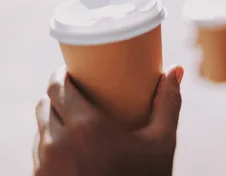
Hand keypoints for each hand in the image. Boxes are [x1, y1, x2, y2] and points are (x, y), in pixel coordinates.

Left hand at [33, 65, 183, 175]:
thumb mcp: (161, 142)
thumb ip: (168, 102)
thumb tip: (176, 69)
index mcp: (85, 128)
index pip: (58, 87)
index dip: (61, 73)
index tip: (72, 68)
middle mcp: (57, 145)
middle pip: (45, 104)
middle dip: (57, 93)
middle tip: (76, 89)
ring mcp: (45, 166)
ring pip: (39, 128)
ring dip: (51, 117)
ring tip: (71, 116)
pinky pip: (38, 151)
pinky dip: (49, 141)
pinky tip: (66, 143)